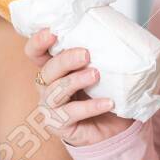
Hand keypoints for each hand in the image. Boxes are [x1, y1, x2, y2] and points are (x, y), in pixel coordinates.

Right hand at [24, 28, 132, 146]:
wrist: (113, 128)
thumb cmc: (105, 94)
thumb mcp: (104, 70)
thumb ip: (102, 53)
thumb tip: (123, 31)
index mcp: (54, 69)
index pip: (35, 52)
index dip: (38, 41)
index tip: (53, 31)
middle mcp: (47, 87)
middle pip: (47, 70)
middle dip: (65, 60)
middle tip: (86, 54)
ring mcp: (50, 107)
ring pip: (56, 91)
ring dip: (75, 80)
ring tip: (96, 75)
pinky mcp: (58, 124)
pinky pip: (71, 113)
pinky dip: (91, 106)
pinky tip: (108, 102)